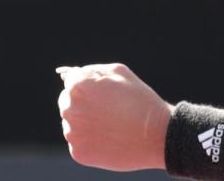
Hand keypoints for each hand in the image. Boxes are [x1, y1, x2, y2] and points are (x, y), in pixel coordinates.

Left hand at [56, 63, 173, 170]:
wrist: (157, 136)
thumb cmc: (140, 100)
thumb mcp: (119, 72)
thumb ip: (91, 70)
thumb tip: (70, 74)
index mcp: (78, 86)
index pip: (70, 80)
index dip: (89, 85)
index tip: (104, 93)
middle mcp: (69, 109)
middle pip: (67, 101)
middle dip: (83, 103)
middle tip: (107, 109)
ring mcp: (73, 133)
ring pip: (72, 123)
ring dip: (85, 122)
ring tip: (111, 124)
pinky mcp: (78, 152)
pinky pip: (78, 142)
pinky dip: (90, 140)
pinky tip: (109, 138)